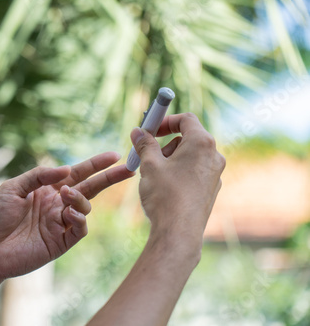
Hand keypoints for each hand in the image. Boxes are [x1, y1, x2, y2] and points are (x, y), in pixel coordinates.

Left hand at [0, 152, 133, 301]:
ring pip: (85, 207)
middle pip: (89, 188)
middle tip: (128, 168)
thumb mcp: (12, 188)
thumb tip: (66, 169)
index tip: (113, 155)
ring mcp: (59, 224)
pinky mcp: (60, 242)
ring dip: (81, 197)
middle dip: (108, 178)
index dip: (95, 164)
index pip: (76, 174)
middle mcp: (56, 205)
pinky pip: (79, 228)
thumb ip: (38, 176)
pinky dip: (79, 217)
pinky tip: (68, 212)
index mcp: (45, 189)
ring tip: (66, 195)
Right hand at [130, 113, 224, 249]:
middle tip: (146, 153)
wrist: (179, 232)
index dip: (165, 121)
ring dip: (170, 160)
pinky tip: (164, 189)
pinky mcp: (211, 190)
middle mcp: (214, 156)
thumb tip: (138, 132)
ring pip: (189, 157)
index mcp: (202, 144)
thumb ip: (145, 144)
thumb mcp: (150, 165)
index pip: (186, 119)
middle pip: (187, 138)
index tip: (149, 129)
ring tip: (153, 176)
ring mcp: (214, 174)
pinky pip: (193, 173)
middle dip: (165, 143)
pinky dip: (178, 173)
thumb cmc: (165, 195)